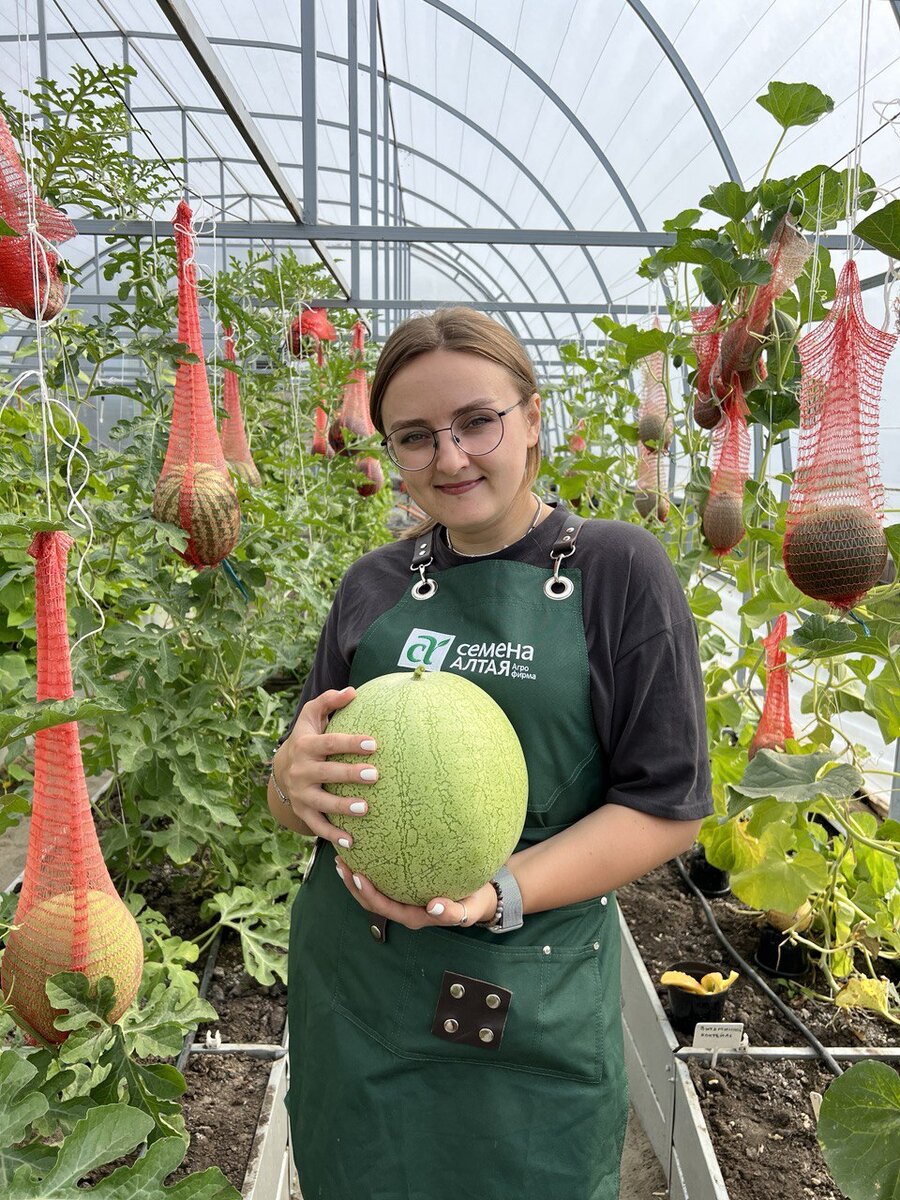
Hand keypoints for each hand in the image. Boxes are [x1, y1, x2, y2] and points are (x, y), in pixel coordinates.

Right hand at [273, 687, 377, 847]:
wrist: (281, 769)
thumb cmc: (307, 738)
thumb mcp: (312, 717)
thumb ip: (329, 701)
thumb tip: (352, 691)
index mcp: (305, 746)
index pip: (329, 743)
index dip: (350, 743)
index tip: (373, 743)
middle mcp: (301, 771)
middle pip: (327, 773)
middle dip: (350, 774)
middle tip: (375, 775)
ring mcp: (301, 794)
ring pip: (322, 802)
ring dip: (343, 807)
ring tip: (365, 808)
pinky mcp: (303, 811)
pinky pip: (318, 826)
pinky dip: (333, 835)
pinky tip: (352, 842)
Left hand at [334, 864, 497, 931]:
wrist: (481, 900)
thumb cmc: (474, 902)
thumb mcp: (468, 909)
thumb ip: (453, 911)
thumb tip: (435, 907)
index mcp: (415, 917)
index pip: (385, 908)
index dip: (369, 895)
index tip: (358, 877)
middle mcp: (405, 910)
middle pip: (371, 901)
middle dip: (353, 885)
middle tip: (341, 863)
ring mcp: (404, 900)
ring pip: (373, 892)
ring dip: (356, 878)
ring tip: (343, 858)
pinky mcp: (406, 889)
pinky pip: (385, 881)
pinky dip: (372, 868)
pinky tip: (366, 849)